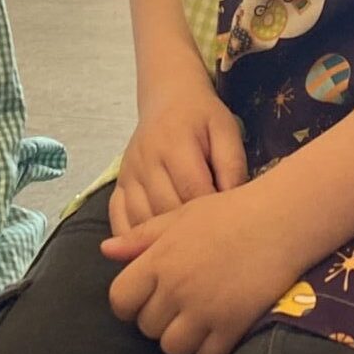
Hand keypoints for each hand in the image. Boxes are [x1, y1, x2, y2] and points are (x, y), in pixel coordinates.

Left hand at [103, 185, 302, 353]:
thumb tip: (105, 250)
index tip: (144, 299)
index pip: (120, 300)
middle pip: (147, 328)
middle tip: (177, 306)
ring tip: (196, 321)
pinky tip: (218, 330)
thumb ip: (140, 238)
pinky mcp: (232, 327)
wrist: (279, 222)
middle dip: (157, 320)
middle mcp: (175, 289)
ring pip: (173, 348)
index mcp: (158, 260)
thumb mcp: (179, 217)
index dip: (128, 304)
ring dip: (181, 339)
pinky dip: (208, 349)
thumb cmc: (227, 214)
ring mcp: (203, 311)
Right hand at [110, 79, 247, 236]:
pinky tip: (150, 250)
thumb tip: (236, 204)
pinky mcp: (118, 184)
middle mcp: (145, 160)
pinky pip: (117, 219)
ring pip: (141, 219)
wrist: (167, 98)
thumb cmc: (202, 117)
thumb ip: (232, 164)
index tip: (230, 232)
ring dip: (161, 240)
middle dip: (188, 233)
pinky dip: (131, 238)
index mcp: (174, 143)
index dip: (212, 216)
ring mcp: (128, 173)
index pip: (193, 191)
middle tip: (211, 249)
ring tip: (185, 255)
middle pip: (166, 209)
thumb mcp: (225, 130)